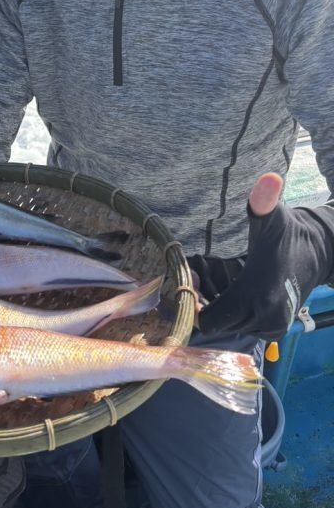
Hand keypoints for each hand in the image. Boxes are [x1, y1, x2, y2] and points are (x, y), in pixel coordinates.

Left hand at [199, 172, 333, 340]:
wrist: (317, 253)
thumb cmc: (287, 235)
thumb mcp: (273, 218)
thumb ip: (263, 202)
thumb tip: (268, 178)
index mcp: (258, 296)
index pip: (211, 319)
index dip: (194, 303)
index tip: (190, 278)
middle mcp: (263, 319)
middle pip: (216, 323)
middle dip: (201, 301)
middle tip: (195, 274)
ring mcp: (269, 327)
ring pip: (226, 325)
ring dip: (214, 305)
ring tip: (206, 279)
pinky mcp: (271, 329)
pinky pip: (239, 324)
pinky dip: (229, 310)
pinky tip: (224, 288)